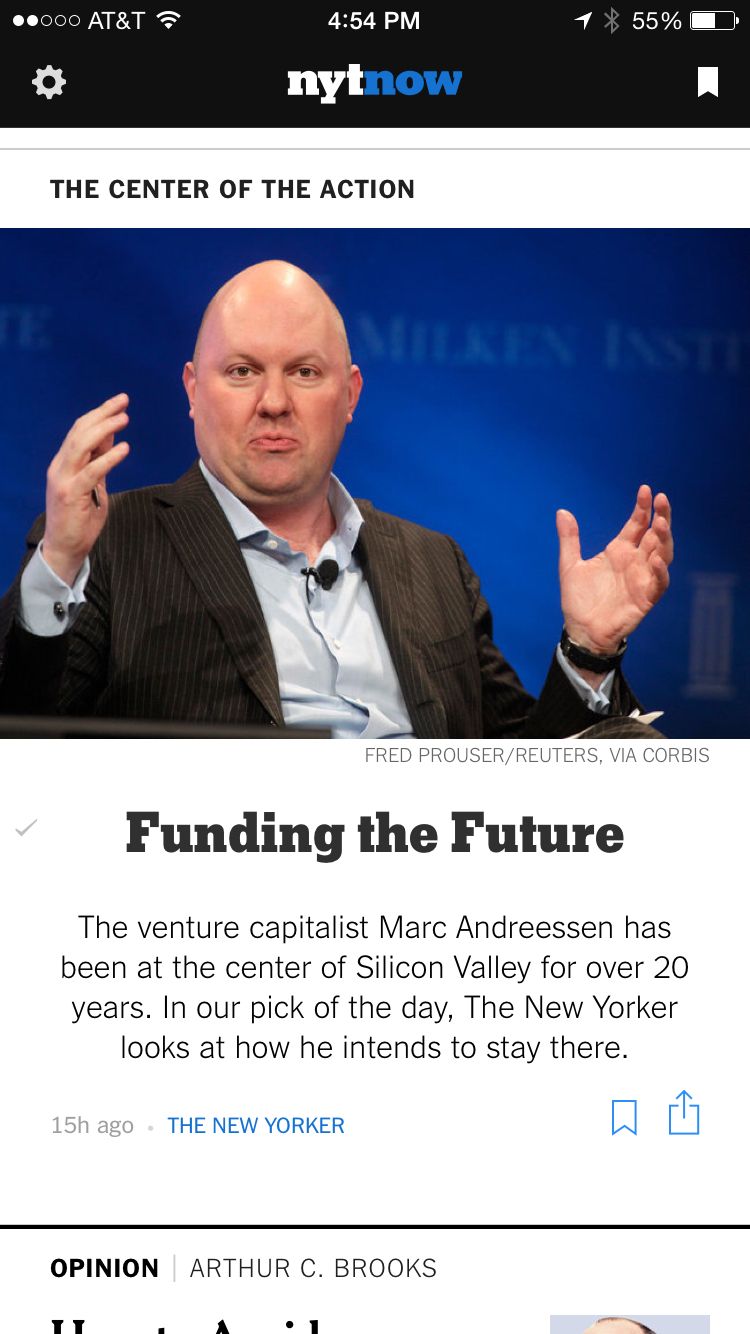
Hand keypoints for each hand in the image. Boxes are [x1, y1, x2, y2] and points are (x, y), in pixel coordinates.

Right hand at [43, 393, 129, 585]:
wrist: (65, 547)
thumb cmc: (81, 518)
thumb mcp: (94, 483)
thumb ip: (99, 460)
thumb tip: (111, 436)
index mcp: (64, 463)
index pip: (79, 430)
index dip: (99, 414)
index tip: (119, 402)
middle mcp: (60, 467)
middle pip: (79, 431)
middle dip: (102, 413)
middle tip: (123, 401)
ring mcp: (64, 480)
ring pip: (81, 445)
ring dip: (104, 429)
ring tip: (124, 419)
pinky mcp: (71, 495)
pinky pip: (92, 471)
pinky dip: (108, 458)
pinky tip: (124, 448)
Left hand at [557, 485, 672, 654]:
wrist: (580, 631)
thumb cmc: (578, 600)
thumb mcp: (570, 565)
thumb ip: (569, 539)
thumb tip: (562, 511)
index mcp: (619, 551)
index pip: (636, 524)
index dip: (642, 507)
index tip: (646, 489)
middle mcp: (634, 562)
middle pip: (654, 535)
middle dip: (661, 517)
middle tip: (662, 500)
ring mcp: (642, 579)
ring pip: (662, 555)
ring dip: (664, 540)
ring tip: (662, 524)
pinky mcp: (645, 599)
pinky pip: (659, 584)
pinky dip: (660, 572)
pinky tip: (658, 561)